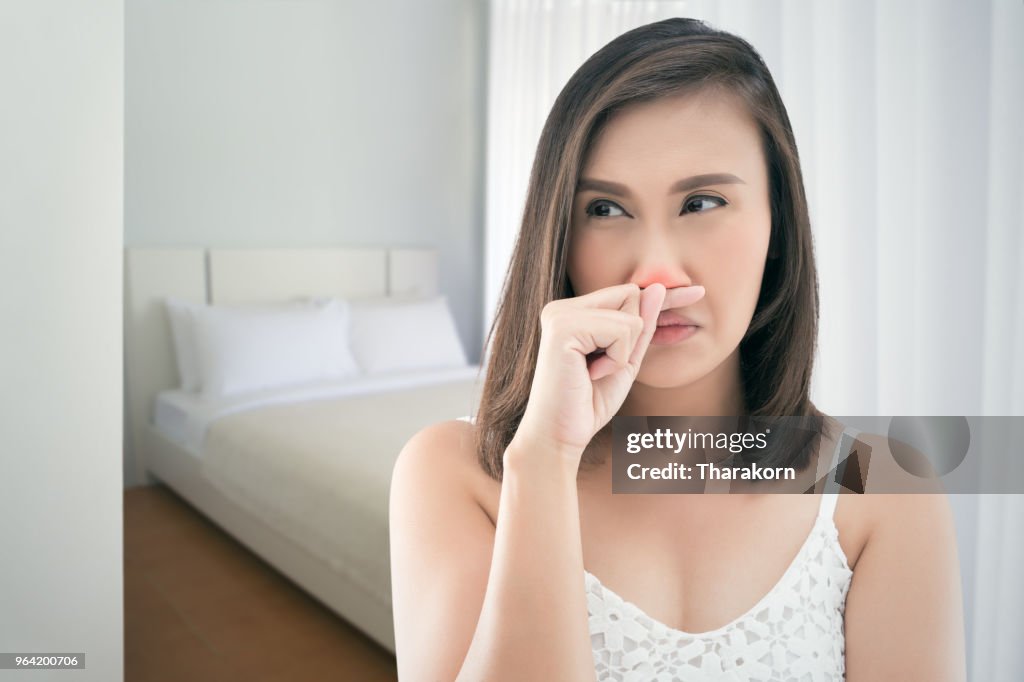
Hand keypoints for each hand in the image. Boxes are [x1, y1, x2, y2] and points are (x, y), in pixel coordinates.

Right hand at [511, 283, 705, 466]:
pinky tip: (590, 374)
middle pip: (631, 294)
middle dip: (632, 336)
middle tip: (601, 367)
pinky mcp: (563, 328)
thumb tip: (657, 288)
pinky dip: (616, 359)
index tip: (699, 293)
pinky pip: (620, 330)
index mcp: (571, 312)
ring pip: (630, 315)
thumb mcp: (626, 361)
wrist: (560, 436)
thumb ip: (641, 326)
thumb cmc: (589, 403)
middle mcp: (561, 308)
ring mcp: (560, 315)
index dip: (663, 297)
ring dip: (623, 352)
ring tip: (594, 373)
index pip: (627, 293)